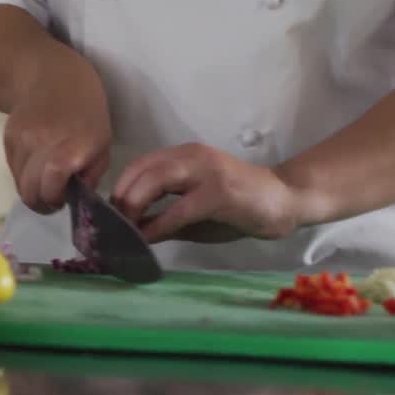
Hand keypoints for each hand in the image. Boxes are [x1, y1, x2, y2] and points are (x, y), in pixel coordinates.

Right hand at [3, 59, 111, 214]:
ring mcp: (23, 139)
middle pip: (30, 191)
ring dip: (31, 187)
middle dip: (40, 201)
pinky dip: (23, 172)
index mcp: (73, 147)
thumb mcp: (102, 142)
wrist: (52, 75)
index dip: (54, 201)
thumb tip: (76, 200)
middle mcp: (44, 144)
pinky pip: (13, 167)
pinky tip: (37, 161)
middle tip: (52, 197)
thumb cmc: (86, 110)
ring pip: (19, 182)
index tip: (61, 201)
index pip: (50, 188)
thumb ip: (91, 175)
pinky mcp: (8, 136)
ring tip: (45, 178)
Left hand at [111, 143, 300, 243]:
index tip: (108, 215)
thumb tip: (131, 232)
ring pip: (155, 180)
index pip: (139, 165)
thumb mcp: (194, 210)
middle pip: (141, 170)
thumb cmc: (239, 207)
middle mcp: (191, 156)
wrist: (285, 200)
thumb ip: (163, 216)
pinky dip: (159, 224)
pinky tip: (148, 239)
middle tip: (112, 226)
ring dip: (134, 206)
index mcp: (183, 156)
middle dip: (121, 199)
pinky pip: (179, 209)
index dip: (119, 189)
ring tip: (126, 231)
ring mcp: (206, 172)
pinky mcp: (219, 193)